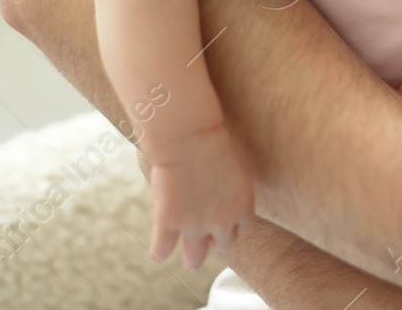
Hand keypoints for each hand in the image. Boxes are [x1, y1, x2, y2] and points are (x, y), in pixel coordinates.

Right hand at [145, 129, 254, 270]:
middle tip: (208, 238)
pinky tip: (158, 252)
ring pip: (196, 257)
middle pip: (223, 243)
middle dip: (215, 240)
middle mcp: (222, 222)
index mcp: (243, 206)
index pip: (242, 225)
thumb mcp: (235, 166)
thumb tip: (226, 190)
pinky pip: (163, 250)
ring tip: (190, 261)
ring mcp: (194, 226)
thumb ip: (232, 186)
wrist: (189, 139)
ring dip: (193, 259)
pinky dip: (160, 252)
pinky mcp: (169, 224)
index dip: (231, 222)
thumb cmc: (213, 141)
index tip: (224, 219)